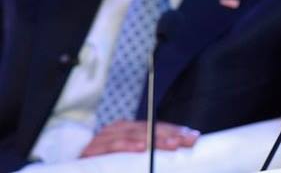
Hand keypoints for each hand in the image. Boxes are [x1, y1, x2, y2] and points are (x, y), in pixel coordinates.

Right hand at [80, 120, 199, 157]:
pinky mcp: (92, 150)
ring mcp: (104, 138)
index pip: (156, 127)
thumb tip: (175, 154)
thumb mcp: (129, 162)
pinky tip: (142, 147)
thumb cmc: (105, 168)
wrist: (72, 172)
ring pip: (134, 134)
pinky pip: (112, 145)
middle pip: (149, 128)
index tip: (194, 137)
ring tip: (173, 145)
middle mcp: (117, 130)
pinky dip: (128, 145)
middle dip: (171, 135)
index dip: (175, 131)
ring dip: (155, 139)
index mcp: (129, 131)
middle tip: (188, 141)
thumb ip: (147, 157)